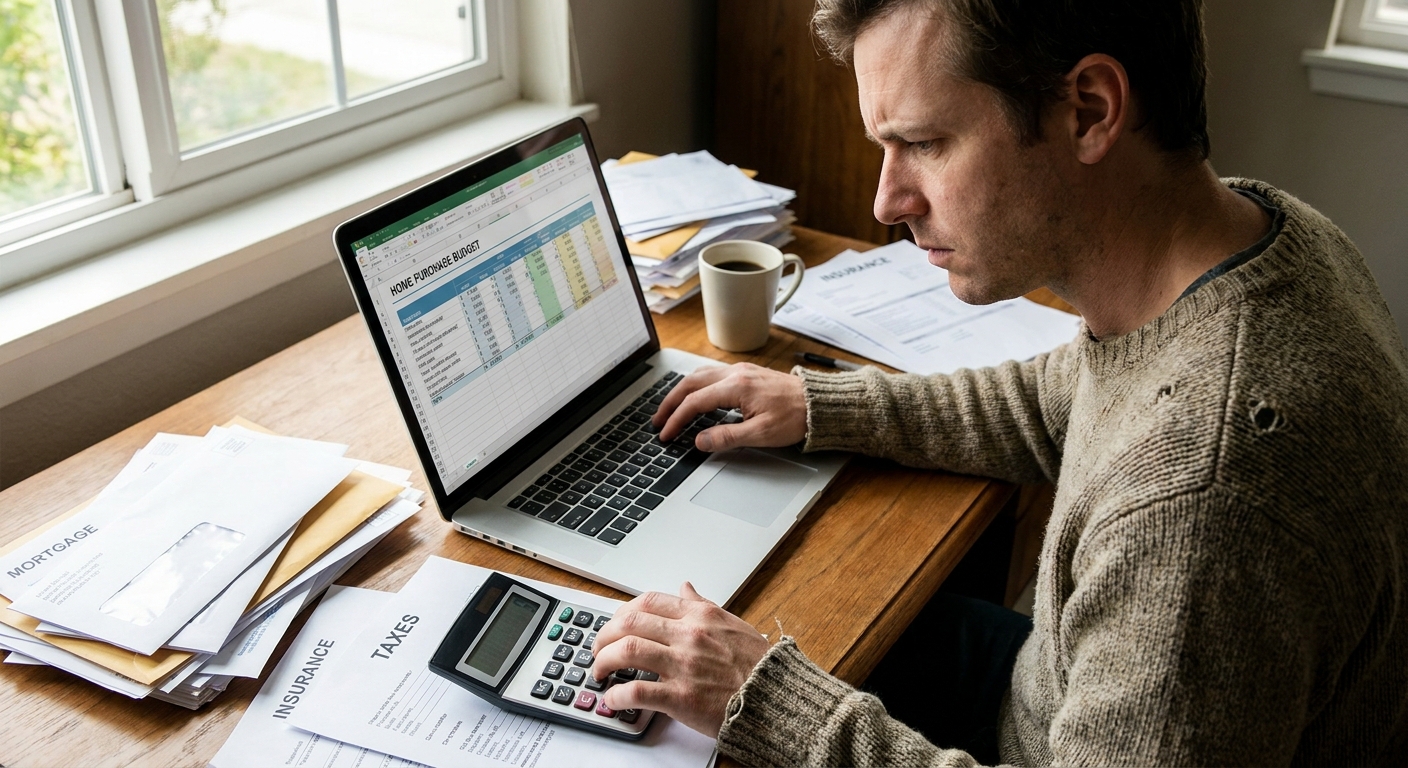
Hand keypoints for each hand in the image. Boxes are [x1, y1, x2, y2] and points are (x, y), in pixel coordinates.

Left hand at [591, 582, 769, 736]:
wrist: (777, 698)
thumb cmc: (759, 666)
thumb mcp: (732, 624)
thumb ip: (703, 605)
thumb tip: (686, 587)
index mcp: (700, 615)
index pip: (648, 601)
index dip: (622, 612)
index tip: (615, 625)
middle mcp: (689, 635)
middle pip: (629, 623)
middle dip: (604, 635)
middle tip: (598, 649)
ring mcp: (683, 665)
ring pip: (627, 651)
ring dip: (603, 661)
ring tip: (599, 672)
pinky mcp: (681, 697)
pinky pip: (637, 691)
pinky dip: (618, 695)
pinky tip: (613, 699)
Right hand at [653, 363, 806, 450]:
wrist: (819, 404)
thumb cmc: (795, 417)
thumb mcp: (760, 434)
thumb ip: (726, 437)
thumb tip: (700, 441)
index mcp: (736, 387)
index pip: (694, 402)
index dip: (676, 420)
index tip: (666, 434)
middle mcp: (735, 373)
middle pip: (690, 383)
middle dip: (670, 402)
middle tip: (659, 420)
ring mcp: (741, 371)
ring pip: (700, 375)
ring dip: (682, 391)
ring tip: (671, 408)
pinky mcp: (747, 373)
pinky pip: (712, 374)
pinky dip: (696, 385)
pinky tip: (695, 396)